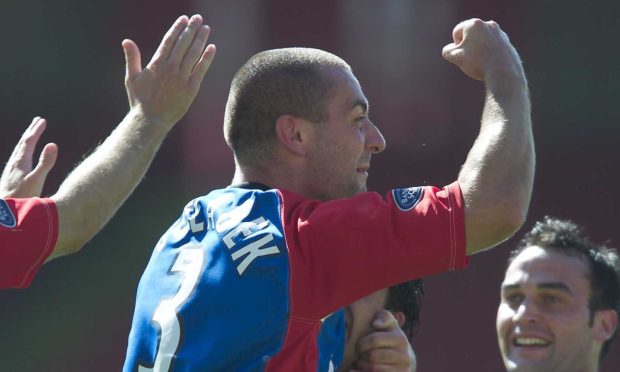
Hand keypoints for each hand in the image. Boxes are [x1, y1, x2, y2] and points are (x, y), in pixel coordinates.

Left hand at [0, 117, 57, 197]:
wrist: (5, 212)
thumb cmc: (22, 197)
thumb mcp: (37, 179)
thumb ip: (45, 162)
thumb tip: (52, 144)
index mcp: (20, 162)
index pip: (28, 142)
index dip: (36, 131)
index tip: (42, 121)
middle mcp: (14, 163)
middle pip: (22, 143)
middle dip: (31, 131)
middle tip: (37, 120)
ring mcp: (11, 170)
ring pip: (19, 150)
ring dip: (26, 141)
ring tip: (31, 136)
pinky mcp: (11, 177)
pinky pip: (18, 158)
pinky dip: (23, 152)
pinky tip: (24, 158)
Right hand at [122, 14, 215, 128]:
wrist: (151, 120)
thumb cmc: (140, 100)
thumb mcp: (131, 78)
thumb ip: (132, 58)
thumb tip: (126, 41)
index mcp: (157, 63)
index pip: (169, 40)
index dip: (177, 28)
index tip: (184, 19)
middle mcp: (171, 68)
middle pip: (183, 43)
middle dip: (191, 29)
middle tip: (197, 18)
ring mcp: (182, 78)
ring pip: (194, 54)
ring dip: (201, 39)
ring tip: (206, 28)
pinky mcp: (191, 88)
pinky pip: (201, 69)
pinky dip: (207, 58)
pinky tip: (212, 47)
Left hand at [350, 310, 415, 371]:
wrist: (407, 364)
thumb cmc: (392, 342)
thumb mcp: (391, 327)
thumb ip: (385, 317)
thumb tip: (376, 323)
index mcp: (400, 339)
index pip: (374, 340)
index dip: (362, 343)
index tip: (359, 346)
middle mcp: (404, 355)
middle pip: (372, 356)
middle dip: (361, 356)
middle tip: (359, 355)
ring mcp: (403, 369)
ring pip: (373, 368)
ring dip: (362, 366)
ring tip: (361, 363)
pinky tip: (357, 371)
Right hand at [442, 19, 522, 81]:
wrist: (502, 71)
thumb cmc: (477, 62)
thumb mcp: (454, 57)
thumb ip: (447, 50)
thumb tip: (452, 49)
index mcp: (474, 24)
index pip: (457, 32)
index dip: (455, 46)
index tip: (463, 55)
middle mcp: (488, 24)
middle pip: (470, 36)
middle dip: (468, 46)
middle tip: (471, 59)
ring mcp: (500, 33)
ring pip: (482, 41)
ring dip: (478, 50)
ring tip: (481, 62)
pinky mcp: (507, 42)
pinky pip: (492, 47)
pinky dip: (489, 54)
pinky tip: (490, 64)